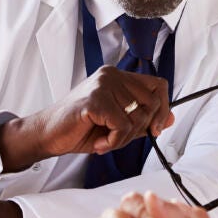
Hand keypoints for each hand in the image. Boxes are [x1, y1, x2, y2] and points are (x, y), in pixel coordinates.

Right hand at [0, 66, 173, 172]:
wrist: (47, 135)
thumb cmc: (80, 128)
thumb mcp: (117, 124)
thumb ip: (142, 119)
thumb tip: (170, 118)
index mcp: (118, 76)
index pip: (158, 85)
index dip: (163, 108)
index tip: (156, 128)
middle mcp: (112, 75)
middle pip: (152, 104)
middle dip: (139, 130)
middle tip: (117, 138)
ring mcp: (103, 85)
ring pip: (137, 117)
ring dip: (123, 139)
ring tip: (104, 140)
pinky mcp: (95, 100)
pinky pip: (122, 126)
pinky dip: (114, 141)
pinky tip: (99, 142)